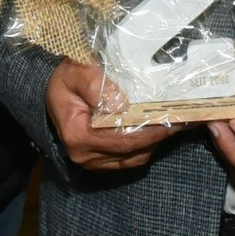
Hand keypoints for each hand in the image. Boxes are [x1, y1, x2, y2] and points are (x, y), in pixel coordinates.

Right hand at [46, 60, 181, 169]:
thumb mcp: (74, 73)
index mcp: (77, 136)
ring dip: (154, 143)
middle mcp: (84, 155)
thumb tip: (122, 103)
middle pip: (130, 152)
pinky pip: (129, 159)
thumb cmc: (64, 82)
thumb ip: (95, 85)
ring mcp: (92, 161)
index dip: (147, 131)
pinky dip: (145, 146)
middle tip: (181, 121)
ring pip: (133, 158)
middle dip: (157, 136)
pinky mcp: (100, 161)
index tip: (169, 119)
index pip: (120, 139)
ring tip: (174, 125)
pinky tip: (158, 131)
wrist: (52, 93)